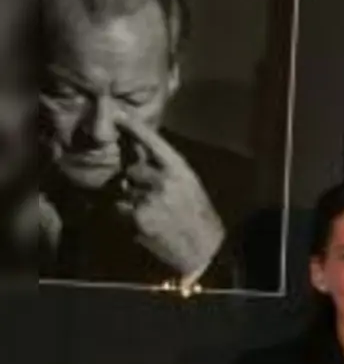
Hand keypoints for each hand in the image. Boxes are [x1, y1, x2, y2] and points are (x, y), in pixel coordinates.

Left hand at [112, 115, 224, 278]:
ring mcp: (150, 199)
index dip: (134, 127)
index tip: (116, 113)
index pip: (154, 142)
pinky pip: (121, 211)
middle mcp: (164, 181)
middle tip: (153, 198)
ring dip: (132, 202)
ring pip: (125, 192)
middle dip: (136, 182)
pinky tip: (148, 226)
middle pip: (132, 170)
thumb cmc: (199, 218)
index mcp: (180, 171)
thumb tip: (139, 159)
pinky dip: (129, 218)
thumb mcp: (189, 187)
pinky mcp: (138, 217)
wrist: (206, 251)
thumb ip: (166, 172)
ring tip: (154, 216)